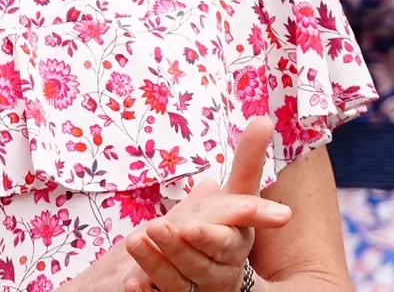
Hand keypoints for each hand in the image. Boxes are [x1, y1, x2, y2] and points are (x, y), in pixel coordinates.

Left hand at [122, 118, 289, 291]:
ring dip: (154, 263)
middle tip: (155, 227)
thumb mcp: (237, 194)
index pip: (225, 243)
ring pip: (176, 282)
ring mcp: (197, 288)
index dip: (209, 237)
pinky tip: (130, 282)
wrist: (220, 270)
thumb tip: (263, 118)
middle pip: (198, 264)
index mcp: (235, 244)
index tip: (192, 226)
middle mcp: (219, 271)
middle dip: (176, 247)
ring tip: (134, 240)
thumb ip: (248, 161)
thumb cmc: (228, 225)